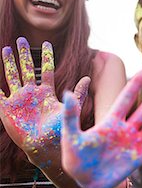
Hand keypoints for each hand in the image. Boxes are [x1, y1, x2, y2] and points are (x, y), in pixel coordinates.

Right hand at [0, 37, 87, 167]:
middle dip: (24, 54)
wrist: (45, 147)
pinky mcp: (7, 109)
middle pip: (26, 69)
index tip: (46, 43)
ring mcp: (18, 99)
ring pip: (12, 76)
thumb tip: (87, 77)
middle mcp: (31, 93)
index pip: (45, 69)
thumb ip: (78, 93)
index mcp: (46, 92)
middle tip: (21, 40)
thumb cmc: (59, 130)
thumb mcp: (69, 109)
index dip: (46, 56)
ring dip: (9, 63)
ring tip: (6, 48)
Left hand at [62, 68, 141, 187]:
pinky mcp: (139, 158)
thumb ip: (71, 116)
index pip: (125, 99)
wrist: (86, 181)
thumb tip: (67, 93)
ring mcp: (134, 144)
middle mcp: (126, 130)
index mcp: (110, 122)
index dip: (135, 85)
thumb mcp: (71, 136)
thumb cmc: (76, 158)